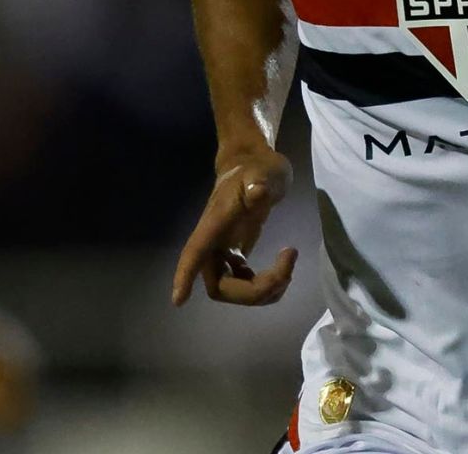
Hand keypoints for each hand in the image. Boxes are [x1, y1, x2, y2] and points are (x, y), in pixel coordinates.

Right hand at [170, 145, 295, 306]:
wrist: (256, 167)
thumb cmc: (258, 168)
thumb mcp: (264, 172)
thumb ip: (259, 182)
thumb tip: (257, 191)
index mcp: (215, 223)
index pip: (194, 252)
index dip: (184, 275)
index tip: (179, 300)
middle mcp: (214, 243)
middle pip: (219, 286)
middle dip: (253, 291)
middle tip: (286, 272)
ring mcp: (224, 252)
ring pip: (232, 290)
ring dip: (261, 292)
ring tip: (288, 267)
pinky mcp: (236, 255)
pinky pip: (244, 284)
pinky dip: (264, 286)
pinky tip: (281, 270)